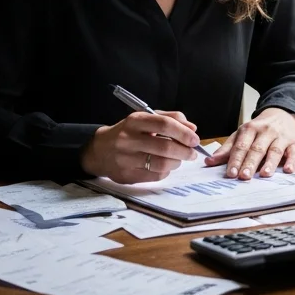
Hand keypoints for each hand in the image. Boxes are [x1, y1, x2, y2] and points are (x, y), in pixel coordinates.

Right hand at [80, 110, 199, 183]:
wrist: (100, 150)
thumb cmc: (129, 132)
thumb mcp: (146, 118)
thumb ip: (170, 118)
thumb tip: (192, 128)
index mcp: (135, 121)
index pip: (164, 124)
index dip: (183, 132)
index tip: (194, 139)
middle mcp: (128, 139)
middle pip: (165, 147)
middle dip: (184, 151)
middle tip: (192, 153)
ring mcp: (126, 159)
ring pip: (161, 164)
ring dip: (177, 163)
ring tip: (180, 159)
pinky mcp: (126, 176)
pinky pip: (154, 176)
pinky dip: (165, 172)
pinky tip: (166, 167)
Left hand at [206, 108, 294, 179]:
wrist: (282, 115)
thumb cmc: (259, 130)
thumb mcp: (242, 135)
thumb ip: (227, 149)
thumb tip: (209, 162)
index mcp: (250, 129)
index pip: (241, 146)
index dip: (236, 159)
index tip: (230, 173)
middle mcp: (266, 131)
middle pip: (257, 148)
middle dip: (250, 163)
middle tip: (244, 176)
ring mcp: (281, 136)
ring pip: (275, 150)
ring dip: (270, 162)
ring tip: (264, 174)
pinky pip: (294, 152)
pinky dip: (292, 161)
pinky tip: (288, 170)